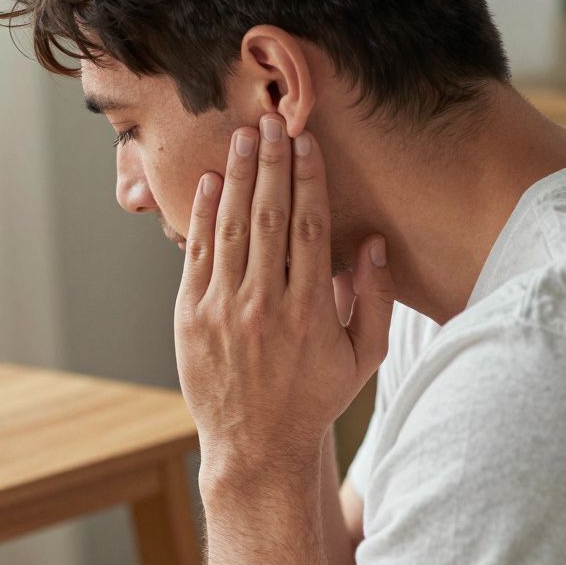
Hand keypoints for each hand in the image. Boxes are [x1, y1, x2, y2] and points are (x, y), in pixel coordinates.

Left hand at [174, 114, 395, 474]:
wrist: (255, 443)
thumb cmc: (314, 396)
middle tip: (272, 121)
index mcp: (310, 310)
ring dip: (236, 178)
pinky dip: (202, 216)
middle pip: (267, 216)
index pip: (308, 227)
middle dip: (270, 163)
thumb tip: (373, 242)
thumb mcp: (364, 357)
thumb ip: (375, 298)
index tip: (306, 142)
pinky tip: (209, 182)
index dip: (307, 179)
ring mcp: (222, 309)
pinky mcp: (190, 316)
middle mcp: (264, 304)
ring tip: (242, 137)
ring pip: (230, 228)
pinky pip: (196, 255)